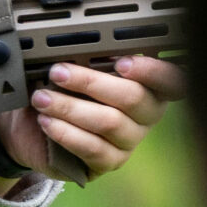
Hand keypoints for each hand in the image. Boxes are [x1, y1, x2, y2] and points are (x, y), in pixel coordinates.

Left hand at [0, 55, 187, 183]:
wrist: (34, 124)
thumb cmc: (64, 87)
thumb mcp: (78, 66)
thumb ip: (91, 56)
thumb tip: (82, 45)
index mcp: (149, 84)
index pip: (172, 80)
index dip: (153, 71)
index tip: (121, 62)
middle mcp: (147, 114)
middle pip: (133, 98)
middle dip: (91, 82)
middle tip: (57, 72)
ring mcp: (130, 140)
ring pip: (109, 123)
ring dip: (70, 107)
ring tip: (41, 98)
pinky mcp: (109, 162)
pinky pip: (93, 149)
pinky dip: (66, 132)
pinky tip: (47, 121)